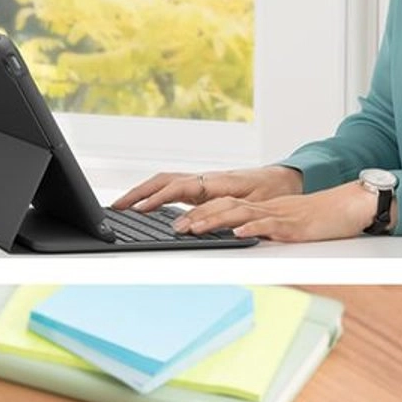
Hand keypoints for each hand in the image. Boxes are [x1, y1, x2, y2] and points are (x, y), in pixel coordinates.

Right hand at [112, 165, 301, 212]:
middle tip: (118, 207)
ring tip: (123, 207)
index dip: (159, 199)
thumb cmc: (271, 191)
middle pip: (164, 181)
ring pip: (166, 183)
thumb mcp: (253, 203)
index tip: (141, 209)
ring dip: (143, 193)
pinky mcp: (202, 189)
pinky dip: (155, 195)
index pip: (179, 187)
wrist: (284, 179)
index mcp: (215, 181)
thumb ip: (226, 211)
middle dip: (139, 193)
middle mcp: (204, 179)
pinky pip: (173, 189)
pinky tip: (145, 207)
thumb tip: (195, 222)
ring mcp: (202, 183)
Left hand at [173, 180, 382, 242]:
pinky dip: (252, 229)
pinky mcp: (295, 225)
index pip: (226, 206)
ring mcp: (280, 215)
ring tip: (194, 229)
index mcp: (264, 208)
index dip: (201, 212)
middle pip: (226, 207)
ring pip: (241, 214)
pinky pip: (270, 225)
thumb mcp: (289, 224)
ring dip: (215, 221)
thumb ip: (269, 228)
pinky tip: (237, 233)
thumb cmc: (324, 218)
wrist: (352, 205)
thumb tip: (246, 238)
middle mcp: (268, 208)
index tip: (179, 222)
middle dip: (198, 217)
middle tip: (174, 227)